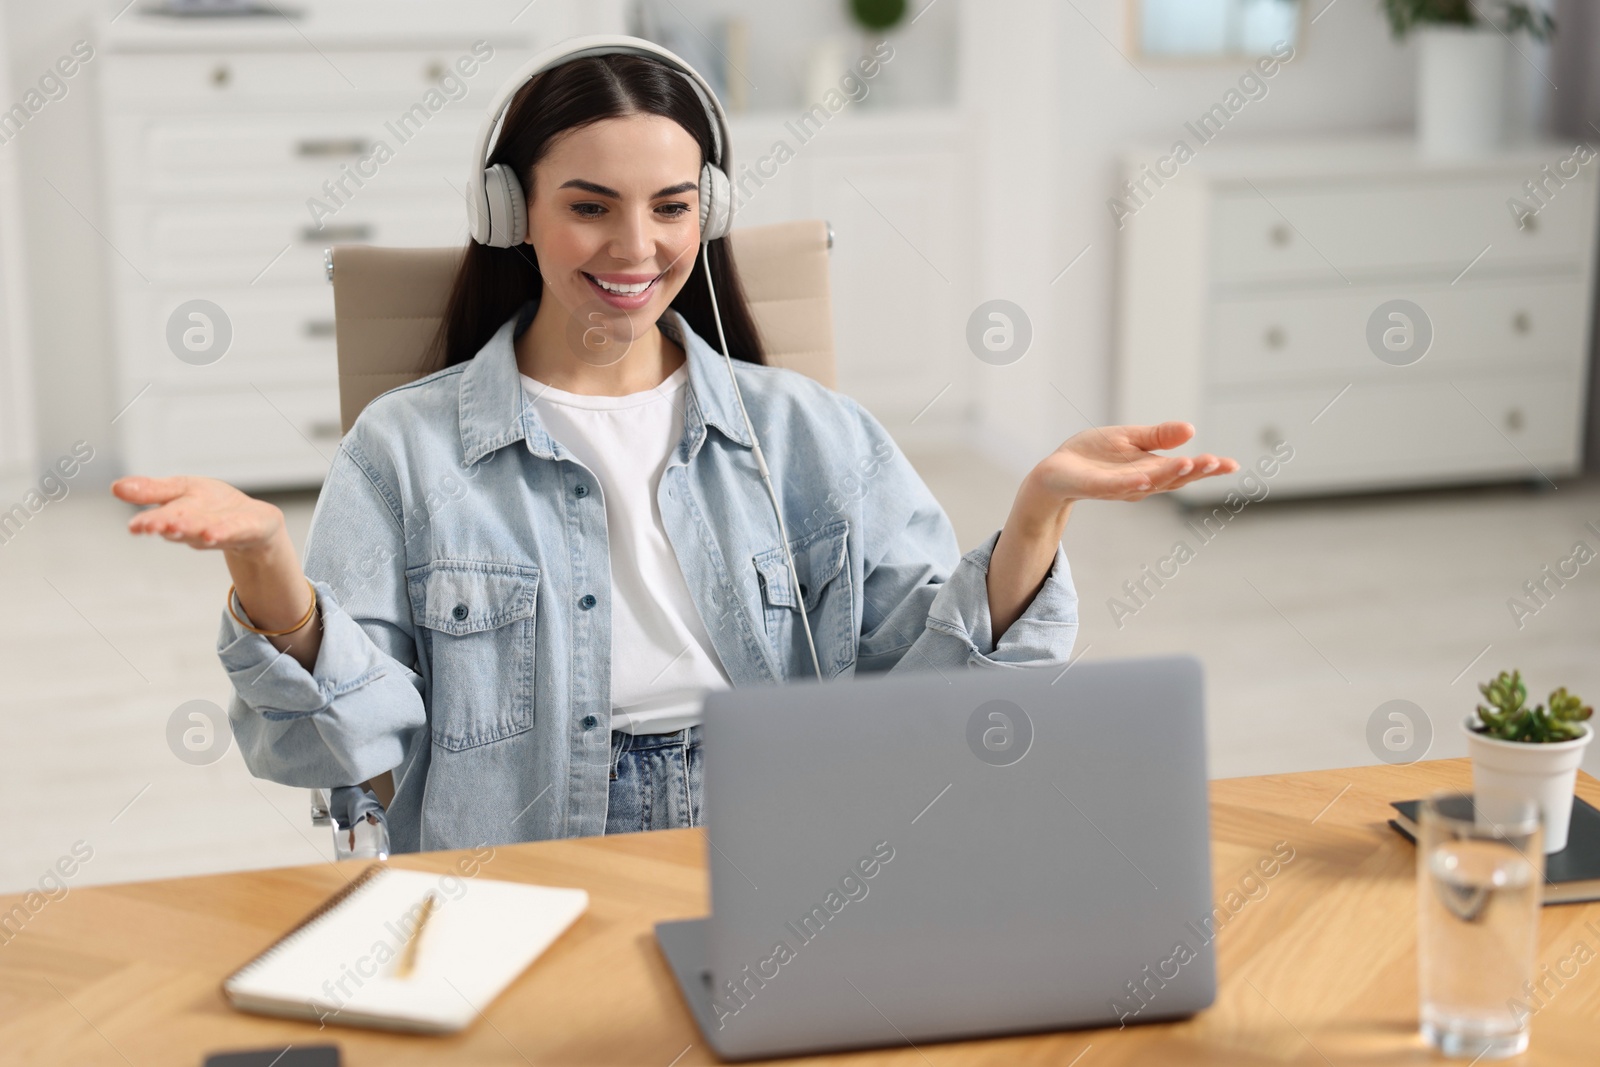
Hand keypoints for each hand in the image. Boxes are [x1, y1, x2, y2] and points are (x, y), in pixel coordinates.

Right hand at [112, 475, 285, 555]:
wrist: (255, 523)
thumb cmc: (213, 506)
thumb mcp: (182, 490)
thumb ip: (152, 490)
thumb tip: (116, 487)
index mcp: (178, 515)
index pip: (159, 519)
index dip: (147, 523)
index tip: (134, 526)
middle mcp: (197, 527)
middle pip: (179, 526)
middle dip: (166, 526)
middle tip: (152, 527)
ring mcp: (223, 529)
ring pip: (205, 530)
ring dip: (192, 530)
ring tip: (180, 529)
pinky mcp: (248, 528)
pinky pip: (236, 530)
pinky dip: (225, 531)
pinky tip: (214, 533)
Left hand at [1029, 421, 1238, 503]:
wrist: (1054, 471)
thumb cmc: (1093, 456)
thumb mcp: (1129, 438)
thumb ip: (1158, 436)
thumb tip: (1190, 429)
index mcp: (1151, 470)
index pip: (1185, 470)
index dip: (1208, 468)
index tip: (1232, 464)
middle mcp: (1140, 482)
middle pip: (1173, 478)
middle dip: (1196, 471)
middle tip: (1218, 463)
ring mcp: (1119, 487)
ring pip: (1149, 482)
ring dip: (1169, 474)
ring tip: (1190, 463)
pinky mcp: (1095, 487)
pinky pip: (1115, 487)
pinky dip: (1130, 483)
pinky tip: (1144, 478)